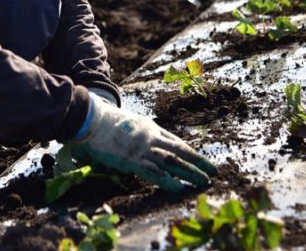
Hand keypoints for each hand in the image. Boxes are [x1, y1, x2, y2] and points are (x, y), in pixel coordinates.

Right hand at [67, 95, 216, 191]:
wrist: (92, 118)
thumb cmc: (104, 121)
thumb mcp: (127, 123)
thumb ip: (135, 134)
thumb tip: (136, 143)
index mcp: (150, 128)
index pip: (175, 141)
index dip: (190, 152)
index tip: (201, 160)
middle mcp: (151, 137)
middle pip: (180, 151)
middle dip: (198, 162)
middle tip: (213, 172)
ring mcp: (143, 149)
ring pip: (173, 162)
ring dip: (190, 172)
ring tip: (204, 181)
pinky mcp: (132, 160)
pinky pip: (154, 173)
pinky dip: (168, 181)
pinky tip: (180, 188)